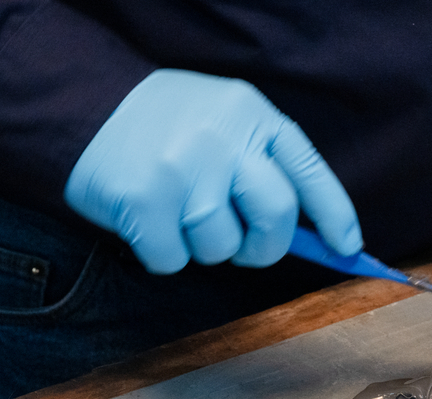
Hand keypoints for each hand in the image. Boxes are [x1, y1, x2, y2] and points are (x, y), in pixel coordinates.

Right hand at [64, 69, 362, 273]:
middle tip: (248, 247)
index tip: (348, 248)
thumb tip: (317, 237)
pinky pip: (175, 260)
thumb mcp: (228, 122)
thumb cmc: (171, 127)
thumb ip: (267, 166)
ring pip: (222, 247)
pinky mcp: (143, 200)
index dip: (335, 216)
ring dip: (206, 247)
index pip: (310, 173)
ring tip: (182, 215)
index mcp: (252, 116)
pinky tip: (151, 223)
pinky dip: (165, 254)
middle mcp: (223, 138)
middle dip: (266, 246)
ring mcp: (183, 169)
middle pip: (276, 217)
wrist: (84, 104)